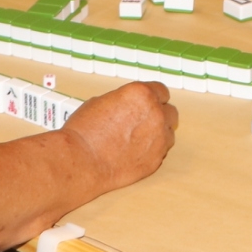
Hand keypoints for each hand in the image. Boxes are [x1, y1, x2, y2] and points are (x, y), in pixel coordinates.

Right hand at [61, 81, 178, 190]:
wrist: (82, 160)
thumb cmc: (84, 131)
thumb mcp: (100, 101)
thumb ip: (123, 101)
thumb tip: (128, 106)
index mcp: (142, 94)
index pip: (161, 91)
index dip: (153, 97)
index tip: (148, 103)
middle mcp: (155, 114)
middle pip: (170, 111)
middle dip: (159, 115)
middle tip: (144, 121)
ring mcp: (159, 138)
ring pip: (169, 132)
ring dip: (158, 133)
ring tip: (138, 139)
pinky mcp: (156, 159)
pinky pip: (162, 151)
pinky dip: (152, 150)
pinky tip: (135, 152)